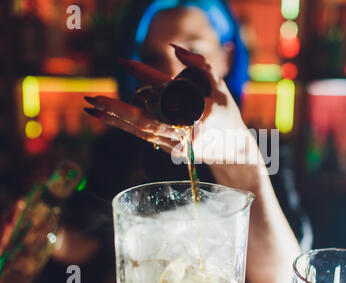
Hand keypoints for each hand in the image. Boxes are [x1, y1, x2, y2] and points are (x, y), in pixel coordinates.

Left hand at [84, 44, 258, 165]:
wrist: (234, 151)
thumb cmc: (228, 117)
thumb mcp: (221, 88)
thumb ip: (201, 66)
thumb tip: (175, 49)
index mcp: (200, 114)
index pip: (166, 91)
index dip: (143, 74)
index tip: (123, 61)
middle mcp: (186, 132)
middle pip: (145, 121)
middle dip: (117, 110)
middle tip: (92, 99)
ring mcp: (178, 145)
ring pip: (142, 132)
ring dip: (116, 120)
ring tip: (92, 109)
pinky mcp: (172, 151)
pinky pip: (146, 138)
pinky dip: (127, 127)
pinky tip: (111, 119)